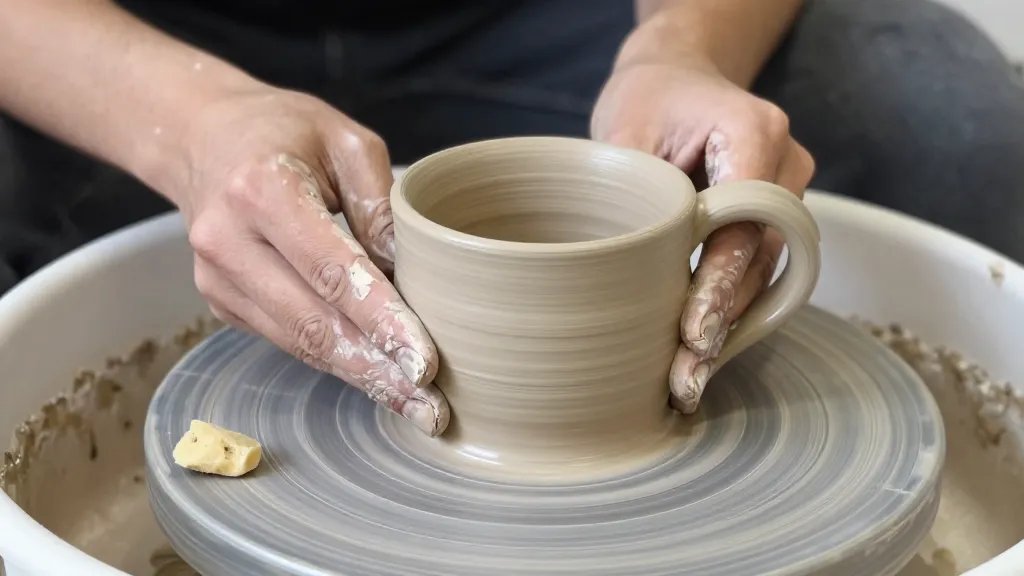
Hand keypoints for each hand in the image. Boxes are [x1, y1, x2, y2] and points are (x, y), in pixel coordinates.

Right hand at [169, 86, 448, 435]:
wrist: (203, 137)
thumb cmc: (285, 132)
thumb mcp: (347, 142)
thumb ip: (383, 204)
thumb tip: (416, 274)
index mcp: (263, 190)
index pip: (332, 271)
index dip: (381, 321)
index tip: (425, 362)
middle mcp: (228, 239)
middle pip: (313, 322)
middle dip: (377, 370)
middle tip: (431, 407)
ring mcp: (217, 277)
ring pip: (298, 342)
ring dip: (359, 377)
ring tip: (414, 404)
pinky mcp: (220, 300)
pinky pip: (286, 339)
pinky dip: (333, 360)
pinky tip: (375, 376)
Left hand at [591, 58, 814, 413]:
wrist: (677, 79)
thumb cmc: (649, 98)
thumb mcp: (624, 129)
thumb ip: (634, 191)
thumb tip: (623, 268)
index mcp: (754, 131)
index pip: (746, 220)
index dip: (722, 280)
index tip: (692, 330)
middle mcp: (785, 165)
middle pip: (761, 256)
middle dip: (725, 319)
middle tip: (687, 374)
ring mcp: (786, 195)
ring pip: (764, 273)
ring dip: (728, 327)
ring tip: (688, 379)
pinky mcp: (770, 221)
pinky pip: (755, 271)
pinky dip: (727, 311)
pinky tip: (699, 355)